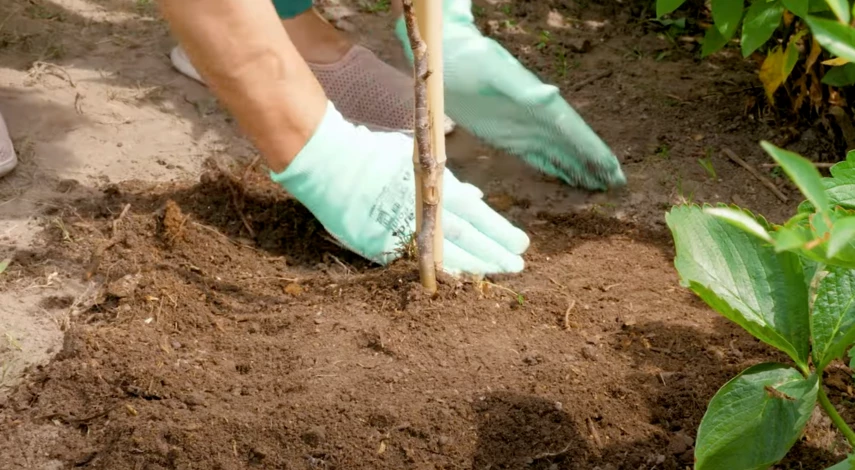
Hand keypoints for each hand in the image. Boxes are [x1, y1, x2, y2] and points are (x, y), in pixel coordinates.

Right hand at [271, 102, 529, 274]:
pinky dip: (439, 268)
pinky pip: (417, 261)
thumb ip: (448, 182)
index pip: (476, 215)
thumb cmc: (374, 156)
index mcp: (433, 188)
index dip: (499, 232)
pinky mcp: (382, 248)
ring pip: (445, 255)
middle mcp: (422, 213)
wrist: (328, 165)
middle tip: (517, 266)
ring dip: (474, 265)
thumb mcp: (417, 159)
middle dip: (494, 254)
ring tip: (497, 272)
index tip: (521, 244)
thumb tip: (475, 195)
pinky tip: (456, 274)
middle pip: (467, 240)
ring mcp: (402, 233)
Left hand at [395, 0, 625, 190]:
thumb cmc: (468, 60)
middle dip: (595, 166)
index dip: (595, 152)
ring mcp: (524, 130)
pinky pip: (537, 158)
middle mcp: (538, 119)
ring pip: (559, 154)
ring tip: (599, 187)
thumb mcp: (493, 71)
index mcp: (541, 103)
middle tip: (617, 186)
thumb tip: (550, 94)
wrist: (444, 60)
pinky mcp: (507, 138)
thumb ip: (521, 87)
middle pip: (574, 147)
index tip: (615, 170)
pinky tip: (567, 178)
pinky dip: (554, 169)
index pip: (576, 132)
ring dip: (579, 170)